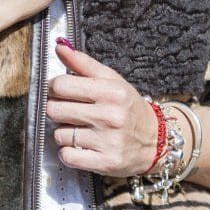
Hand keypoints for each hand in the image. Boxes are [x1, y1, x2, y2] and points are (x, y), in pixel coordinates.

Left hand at [45, 40, 162, 177]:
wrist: (155, 141)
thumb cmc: (128, 108)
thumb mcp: (112, 81)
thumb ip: (83, 64)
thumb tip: (58, 46)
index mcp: (111, 92)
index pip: (61, 86)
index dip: (54, 88)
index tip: (60, 91)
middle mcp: (110, 116)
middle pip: (55, 110)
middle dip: (57, 110)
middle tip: (69, 111)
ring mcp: (108, 141)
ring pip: (59, 135)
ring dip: (64, 133)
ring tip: (79, 130)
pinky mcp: (105, 162)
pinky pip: (67, 157)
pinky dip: (68, 153)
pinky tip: (80, 147)